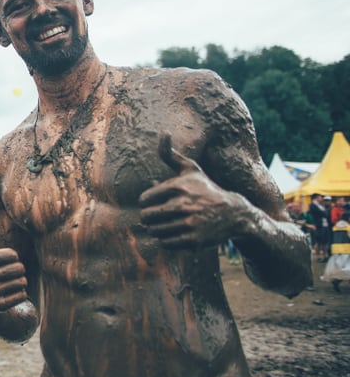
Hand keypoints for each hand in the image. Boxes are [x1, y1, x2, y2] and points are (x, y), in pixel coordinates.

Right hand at [0, 209, 27, 312]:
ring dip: (20, 281)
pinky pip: (22, 295)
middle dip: (18, 269)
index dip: (12, 256)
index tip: (4, 259)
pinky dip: (20, 293)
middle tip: (10, 271)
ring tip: (10, 281)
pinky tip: (11, 292)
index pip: (12, 255)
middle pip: (19, 268)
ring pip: (21, 282)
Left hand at [139, 134, 247, 249]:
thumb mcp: (190, 170)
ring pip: (155, 232)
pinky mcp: (194, 240)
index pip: (143, 200)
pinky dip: (167, 240)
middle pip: (146, 218)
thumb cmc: (206, 189)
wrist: (234, 213)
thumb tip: (164, 132)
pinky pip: (166, 243)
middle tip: (159, 216)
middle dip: (150, 218)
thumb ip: (170, 154)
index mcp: (177, 187)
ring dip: (158, 230)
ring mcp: (188, 223)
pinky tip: (177, 233)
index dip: (147, 202)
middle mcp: (182, 205)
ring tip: (168, 224)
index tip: (156, 202)